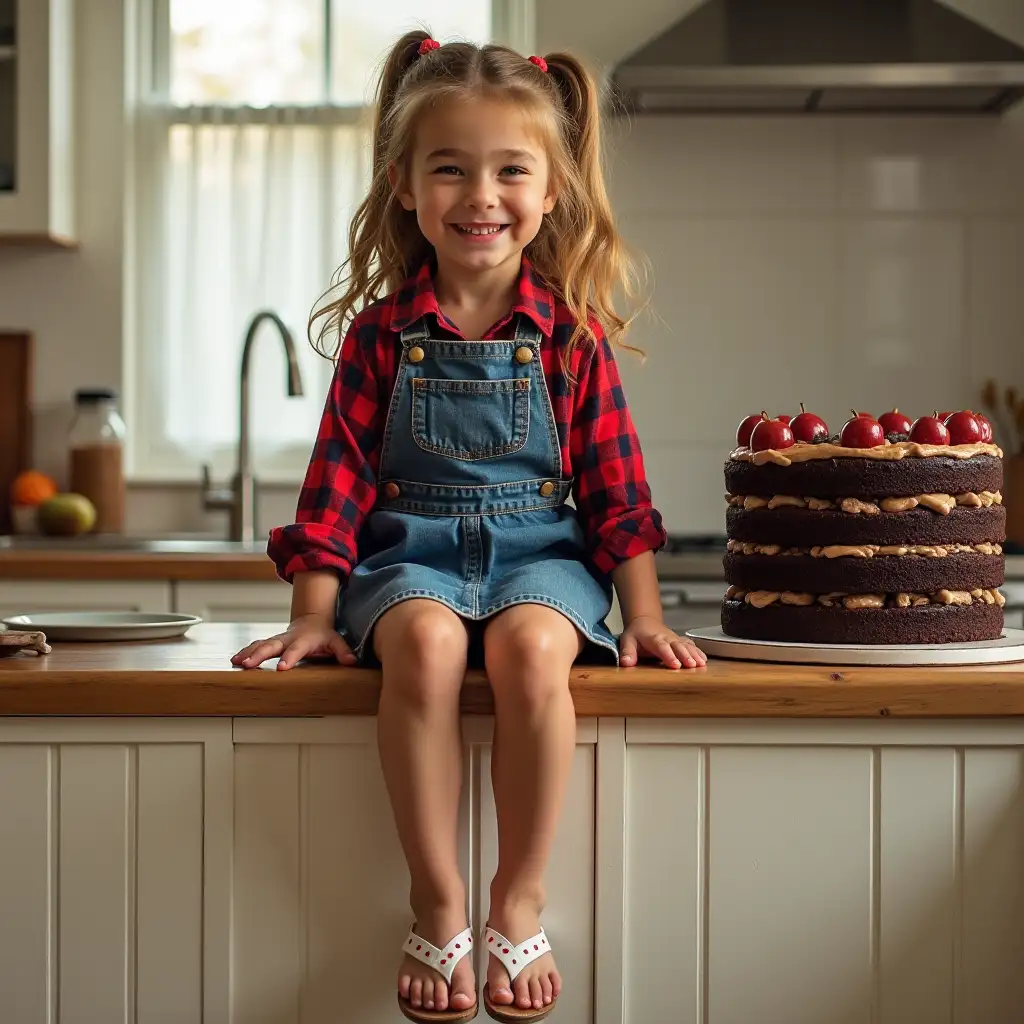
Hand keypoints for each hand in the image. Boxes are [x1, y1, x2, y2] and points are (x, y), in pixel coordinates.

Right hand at [231, 614, 356, 670]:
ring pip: (260, 644)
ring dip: (248, 652)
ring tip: (236, 662)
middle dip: (259, 655)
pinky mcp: (270, 642)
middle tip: (247, 664)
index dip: (289, 658)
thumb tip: (352, 661)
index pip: (296, 650)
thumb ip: (343, 651)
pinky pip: (255, 645)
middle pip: (272, 646)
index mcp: (303, 640)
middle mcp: (287, 638)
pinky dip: (245, 651)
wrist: (312, 620)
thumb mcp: (336, 641)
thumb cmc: (323, 634)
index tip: (280, 668)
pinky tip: (234, 659)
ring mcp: (277, 639)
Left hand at [619, 615, 706, 669]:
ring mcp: (675, 639)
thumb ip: (627, 652)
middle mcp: (666, 637)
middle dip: (685, 655)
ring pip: (686, 645)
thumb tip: (626, 663)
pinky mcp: (680, 641)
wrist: (645, 621)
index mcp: (653, 638)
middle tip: (692, 665)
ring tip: (701, 663)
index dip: (669, 655)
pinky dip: (698, 651)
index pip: (662, 647)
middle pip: (677, 646)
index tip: (675, 664)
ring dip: (694, 654)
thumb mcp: (627, 640)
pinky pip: (690, 645)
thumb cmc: (636, 633)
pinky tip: (704, 659)